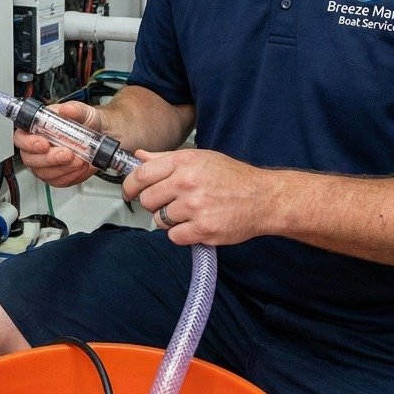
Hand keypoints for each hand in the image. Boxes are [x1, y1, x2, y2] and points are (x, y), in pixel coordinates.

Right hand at [14, 100, 104, 188]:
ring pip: (44, 173)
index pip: (21, 138)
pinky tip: (81, 167)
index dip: (29, 143)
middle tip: (67, 154)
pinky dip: (71, 175)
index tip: (44, 144)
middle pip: (30, 159)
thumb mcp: (83, 111)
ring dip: (62, 168)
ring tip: (79, 160)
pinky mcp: (57, 175)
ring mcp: (46, 163)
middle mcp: (38, 147)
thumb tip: (67, 110)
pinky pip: (58, 181)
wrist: (100, 135)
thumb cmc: (86, 122)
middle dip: (49, 159)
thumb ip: (75, 110)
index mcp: (37, 127)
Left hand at [124, 148, 274, 245]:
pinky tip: (196, 225)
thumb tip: (139, 157)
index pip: (141, 175)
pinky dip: (182, 234)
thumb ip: (166, 158)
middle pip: (148, 200)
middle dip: (154, 204)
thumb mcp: (200, 158)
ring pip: (160, 220)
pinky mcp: (203, 229)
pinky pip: (174, 236)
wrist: (263, 198)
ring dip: (170, 220)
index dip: (130, 186)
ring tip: (189, 213)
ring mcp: (195, 206)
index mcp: (184, 162)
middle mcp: (187, 182)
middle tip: (169, 203)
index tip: (129, 192)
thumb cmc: (232, 177)